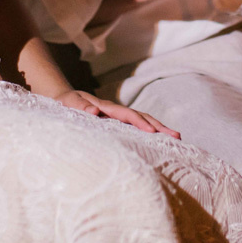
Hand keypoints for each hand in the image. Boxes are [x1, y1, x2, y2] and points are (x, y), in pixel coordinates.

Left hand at [55, 90, 179, 136]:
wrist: (64, 100)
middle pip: (142, 117)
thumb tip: (93, 112)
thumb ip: (80, 106)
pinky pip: (137, 128)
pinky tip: (160, 143)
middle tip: (177, 137)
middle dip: (159, 126)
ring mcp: (119, 118)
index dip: (140, 122)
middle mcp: (116, 112)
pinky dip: (150, 134)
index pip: (127, 115)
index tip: (152, 131)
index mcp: (106, 108)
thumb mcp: (69, 103)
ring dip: (159, 130)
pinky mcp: (118, 124)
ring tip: (177, 139)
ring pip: (143, 122)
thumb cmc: (66, 103)